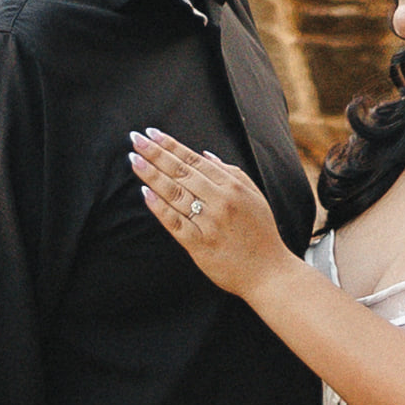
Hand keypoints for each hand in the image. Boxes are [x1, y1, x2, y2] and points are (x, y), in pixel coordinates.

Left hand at [129, 125, 293, 295]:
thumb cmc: (262, 233)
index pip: (194, 159)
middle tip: (136, 139)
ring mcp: (207, 222)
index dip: (171, 145)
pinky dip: (159, 208)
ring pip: (174, 194)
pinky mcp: (199, 244)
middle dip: (155, 153)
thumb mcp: (253, 194)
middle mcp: (218, 200)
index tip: (152, 133)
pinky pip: (175, 223)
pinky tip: (146, 194)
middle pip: (180, 172)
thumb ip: (230, 172)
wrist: (268, 271)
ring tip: (135, 160)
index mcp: (231, 185)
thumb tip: (205, 154)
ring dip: (152, 175)